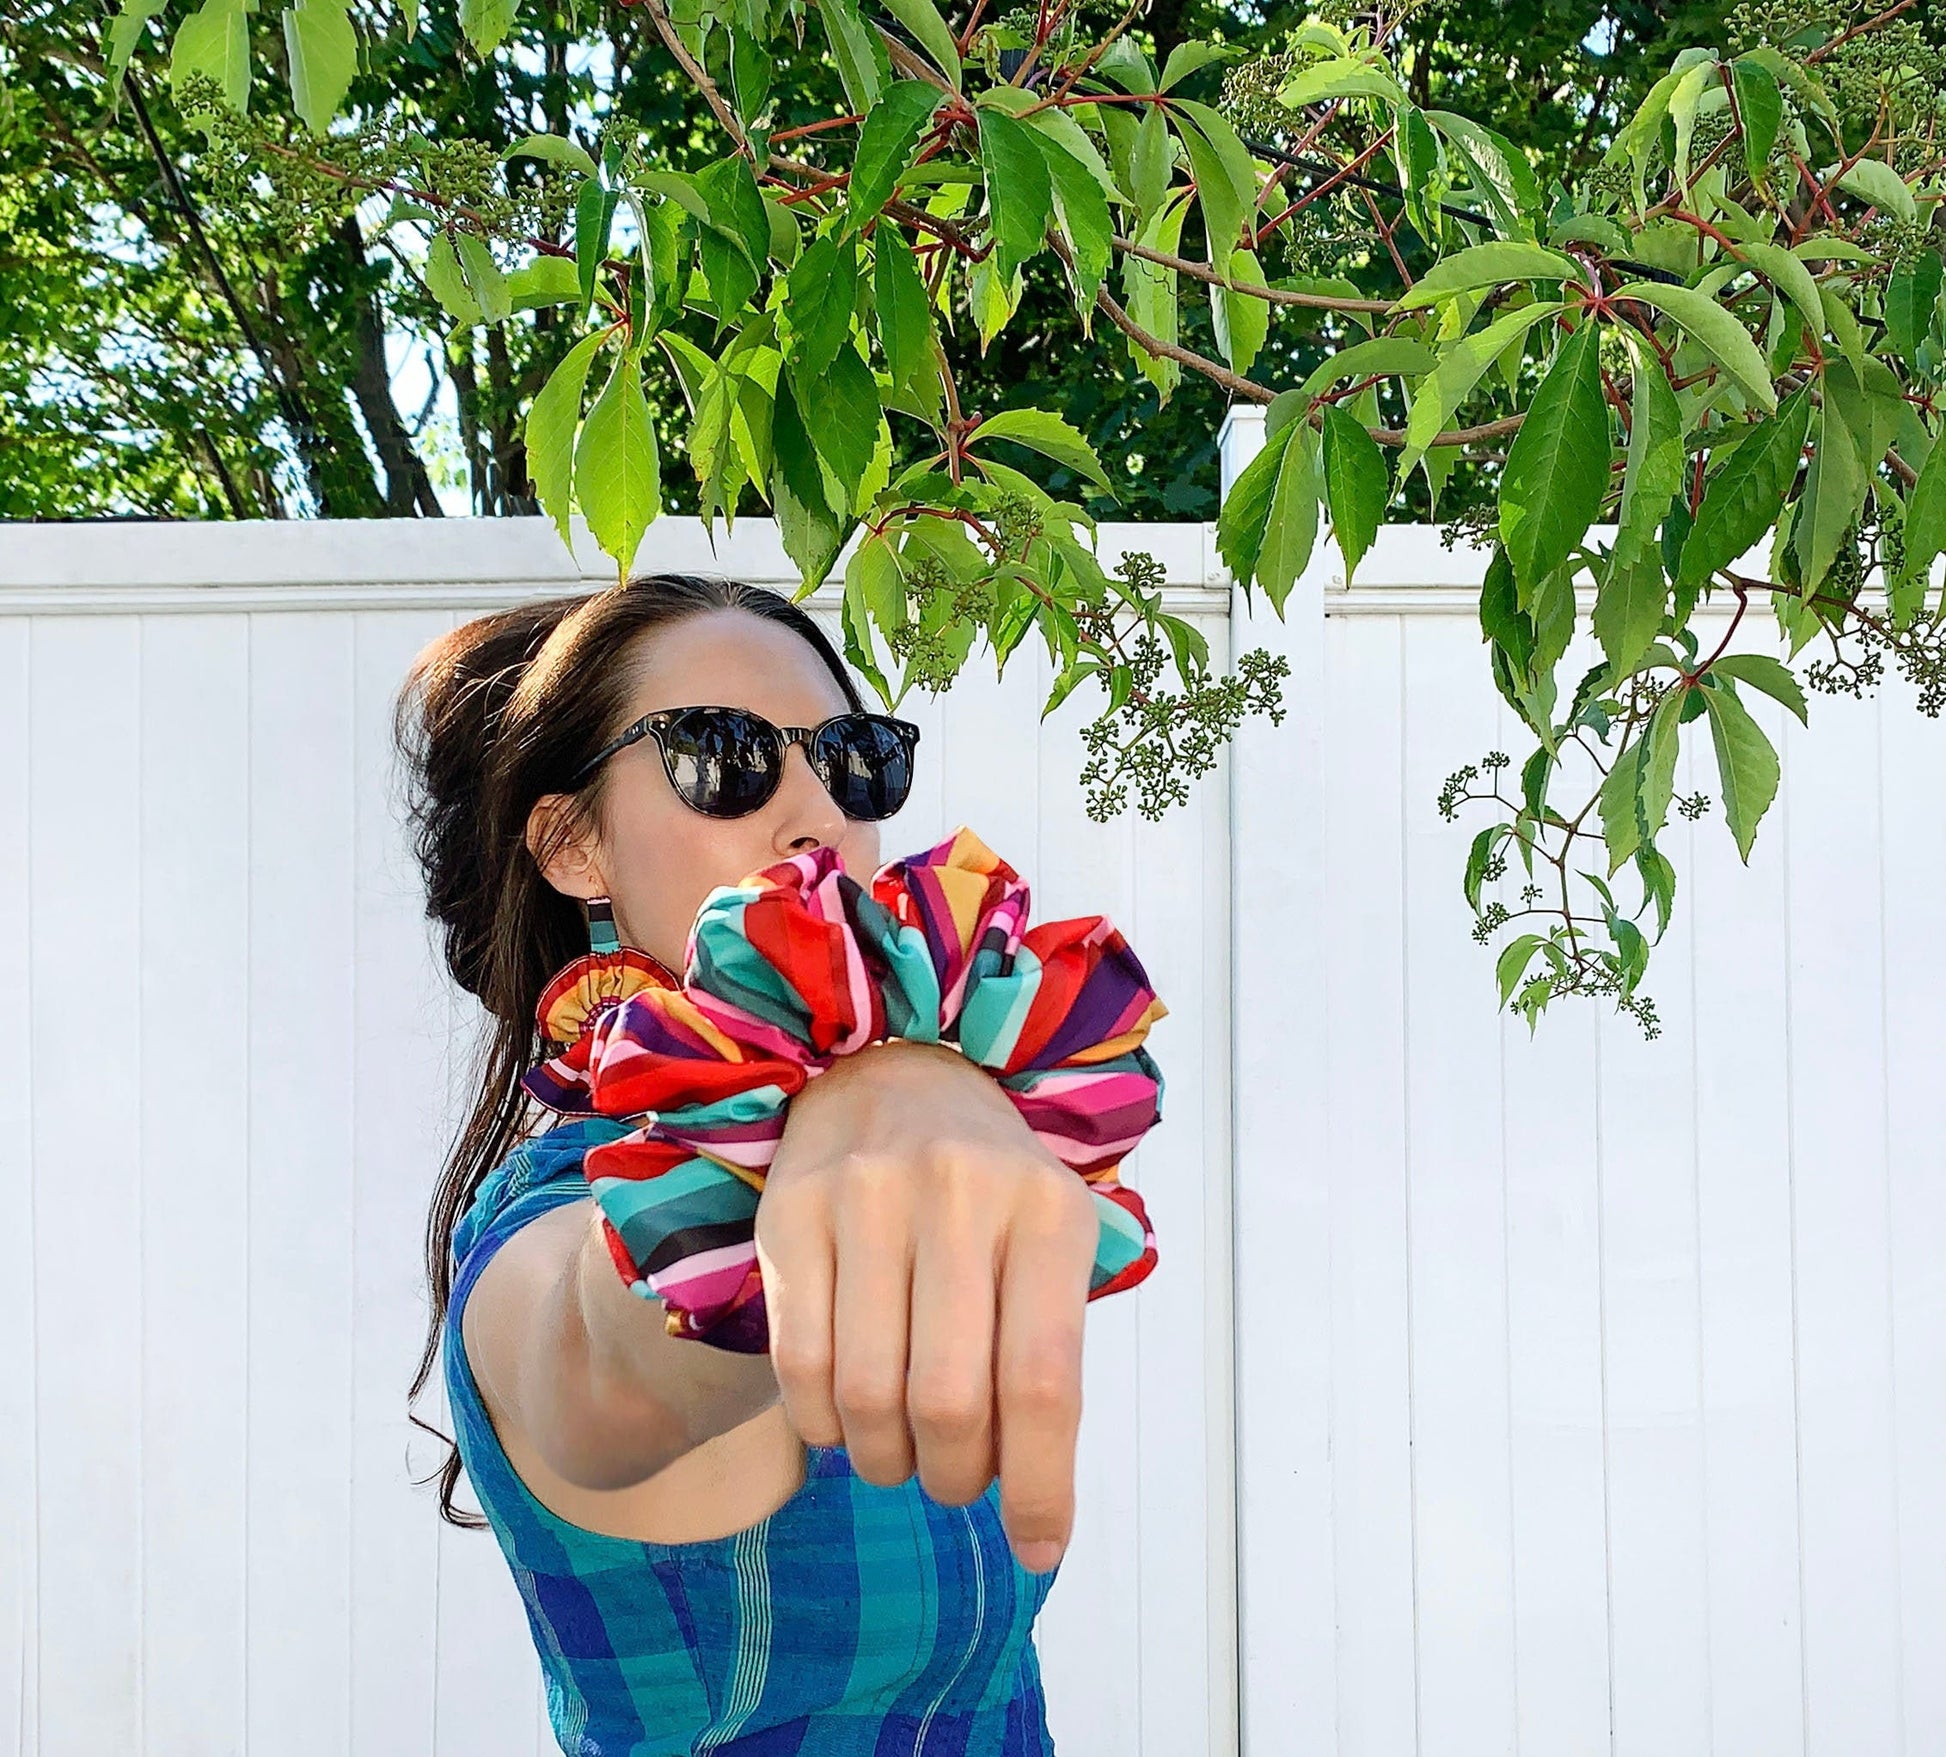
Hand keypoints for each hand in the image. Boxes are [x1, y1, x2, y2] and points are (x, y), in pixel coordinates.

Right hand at [755, 1038, 1098, 1573]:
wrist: (891, 1075)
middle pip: (950, 1401)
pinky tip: (844, 1417)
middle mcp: (958, 1194)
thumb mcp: (1046, 1244)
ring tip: (900, 1452)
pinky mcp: (791, 1215)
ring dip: (885, 1460)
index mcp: (1045, 1209)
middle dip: (953, 1477)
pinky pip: (800, 1366)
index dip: (1039, 1485)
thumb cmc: (985, 1192)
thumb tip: (1035, 1513)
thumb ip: (1047, 1357)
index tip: (1036, 1547)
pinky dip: (823, 1426)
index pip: (1044, 1380)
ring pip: (866, 1395)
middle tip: (953, 1481)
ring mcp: (866, 1197)